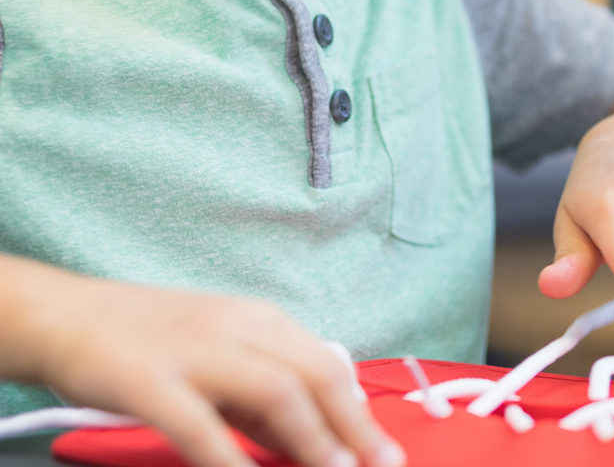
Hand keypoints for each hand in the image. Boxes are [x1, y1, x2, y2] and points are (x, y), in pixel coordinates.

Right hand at [4, 261, 403, 466]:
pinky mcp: (151, 380)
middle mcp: (239, 329)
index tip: (385, 452)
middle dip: (353, 427)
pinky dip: (230, 459)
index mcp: (261, 322)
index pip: (327, 365)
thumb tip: (307, 444)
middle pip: (315, 374)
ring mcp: (197, 352)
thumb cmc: (154, 343)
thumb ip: (262, 400)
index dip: (361, 411)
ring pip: (275, 391)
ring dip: (312, 439)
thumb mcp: (220, 357)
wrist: (74, 315)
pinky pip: (200, 424)